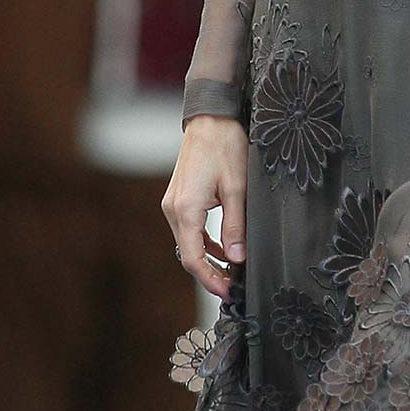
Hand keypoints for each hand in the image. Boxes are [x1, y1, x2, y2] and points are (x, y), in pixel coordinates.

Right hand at [161, 114, 247, 299]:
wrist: (210, 117)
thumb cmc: (225, 146)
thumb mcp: (236, 188)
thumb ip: (235, 225)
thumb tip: (236, 258)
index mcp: (185, 209)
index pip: (193, 258)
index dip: (210, 280)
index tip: (228, 293)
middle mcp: (172, 209)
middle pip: (188, 253)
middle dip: (210, 273)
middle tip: (234, 287)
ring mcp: (173, 203)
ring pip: (188, 242)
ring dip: (207, 259)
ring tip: (231, 273)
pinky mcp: (178, 197)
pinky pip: (188, 228)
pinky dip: (204, 242)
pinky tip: (223, 250)